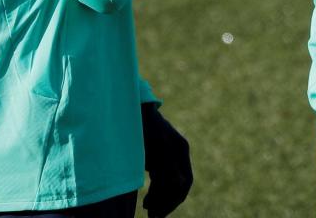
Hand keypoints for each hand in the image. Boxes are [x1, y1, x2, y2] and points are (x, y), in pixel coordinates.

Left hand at [141, 103, 192, 217]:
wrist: (130, 109)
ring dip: (160, 199)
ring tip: (148, 211)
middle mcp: (177, 152)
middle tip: (153, 216)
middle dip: (166, 202)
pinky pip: (161, 179)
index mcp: (180, 149)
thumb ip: (167, 164)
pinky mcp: (157, 156)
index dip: (174, 200)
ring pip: (169, 184)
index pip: (185, 182)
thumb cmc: (141, 125)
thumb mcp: (154, 145)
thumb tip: (181, 183)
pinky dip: (155, 191)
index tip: (160, 213)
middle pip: (177, 185)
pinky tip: (147, 201)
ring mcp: (168, 154)